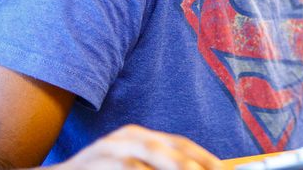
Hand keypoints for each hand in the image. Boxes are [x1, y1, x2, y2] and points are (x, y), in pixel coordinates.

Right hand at [52, 124, 222, 169]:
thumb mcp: (131, 168)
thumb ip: (154, 167)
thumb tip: (192, 169)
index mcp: (140, 137)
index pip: (181, 144)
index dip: (205, 157)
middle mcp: (129, 137)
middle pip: (173, 146)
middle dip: (197, 162)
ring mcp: (112, 147)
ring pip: (154, 151)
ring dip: (177, 164)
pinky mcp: (98, 161)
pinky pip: (129, 167)